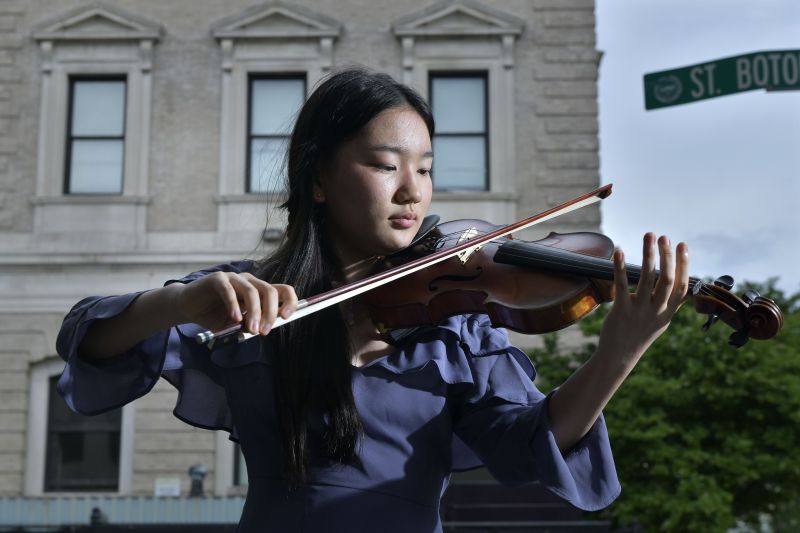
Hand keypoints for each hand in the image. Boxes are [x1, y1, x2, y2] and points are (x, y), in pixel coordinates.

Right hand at [173, 272, 297, 334]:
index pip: (283, 290)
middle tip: (264, 331)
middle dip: (270, 313)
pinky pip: (229, 291)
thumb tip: (264, 329)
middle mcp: (249, 281)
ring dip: (254, 312)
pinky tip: (234, 318)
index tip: (285, 317)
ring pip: (252, 291)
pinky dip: (234, 305)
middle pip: (270, 291)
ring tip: (251, 329)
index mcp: (259, 290)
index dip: (289, 302)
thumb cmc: (215, 315)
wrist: (188, 307)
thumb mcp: (238, 324)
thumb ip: (251, 324)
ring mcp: (234, 278)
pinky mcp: (217, 279)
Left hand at [598, 233, 688, 363]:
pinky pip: (621, 285)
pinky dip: (620, 267)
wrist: (619, 356)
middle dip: (667, 256)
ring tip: (649, 235)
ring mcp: (639, 311)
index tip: (683, 245)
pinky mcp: (621, 311)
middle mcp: (657, 311)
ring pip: (647, 279)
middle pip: (667, 280)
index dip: (684, 265)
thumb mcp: (661, 321)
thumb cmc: (639, 334)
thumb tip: (683, 287)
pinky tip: (619, 251)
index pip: (682, 286)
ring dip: (649, 255)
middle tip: (665, 237)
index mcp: (668, 312)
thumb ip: (670, 304)